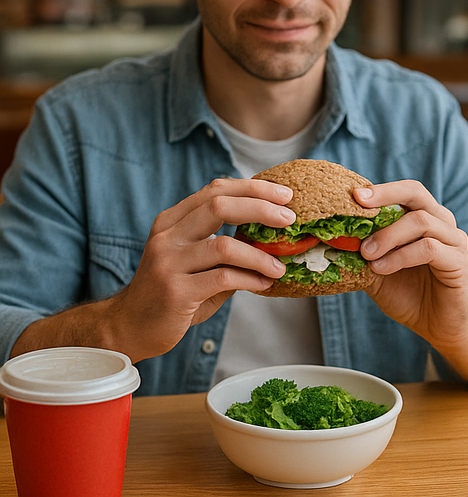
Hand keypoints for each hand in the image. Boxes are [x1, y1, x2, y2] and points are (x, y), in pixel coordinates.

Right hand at [102, 177, 294, 361]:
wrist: (127, 329)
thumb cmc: (171, 291)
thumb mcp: (192, 259)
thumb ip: (222, 243)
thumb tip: (273, 232)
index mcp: (172, 221)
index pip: (215, 190)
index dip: (253, 188)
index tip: (283, 194)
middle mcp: (167, 237)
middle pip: (220, 205)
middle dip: (261, 207)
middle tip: (289, 217)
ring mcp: (168, 263)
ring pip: (225, 245)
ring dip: (260, 255)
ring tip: (280, 265)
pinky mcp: (175, 292)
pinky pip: (223, 278)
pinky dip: (250, 278)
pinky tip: (265, 283)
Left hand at [354, 181, 467, 387]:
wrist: (441, 328)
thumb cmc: (411, 296)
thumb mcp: (379, 271)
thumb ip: (364, 253)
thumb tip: (332, 241)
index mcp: (426, 217)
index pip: (405, 191)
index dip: (381, 190)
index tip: (354, 194)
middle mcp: (442, 222)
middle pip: (416, 193)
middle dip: (386, 195)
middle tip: (360, 204)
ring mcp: (454, 240)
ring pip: (421, 221)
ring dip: (388, 235)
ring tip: (366, 253)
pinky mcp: (460, 261)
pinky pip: (428, 249)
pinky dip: (400, 256)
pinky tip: (382, 268)